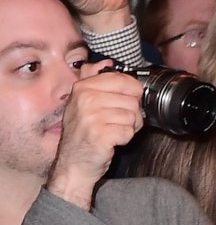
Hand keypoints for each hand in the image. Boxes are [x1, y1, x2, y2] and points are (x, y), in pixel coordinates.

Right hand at [47, 61, 143, 209]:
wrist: (74, 162)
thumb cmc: (83, 132)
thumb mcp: (81, 101)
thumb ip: (92, 78)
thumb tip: (107, 62)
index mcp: (83, 87)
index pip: (124, 80)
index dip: (133, 93)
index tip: (125, 102)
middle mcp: (86, 99)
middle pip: (132, 100)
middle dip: (132, 113)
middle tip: (119, 121)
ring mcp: (92, 117)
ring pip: (132, 116)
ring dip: (130, 127)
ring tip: (115, 131)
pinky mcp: (100, 135)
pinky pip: (128, 132)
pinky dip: (125, 139)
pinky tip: (113, 140)